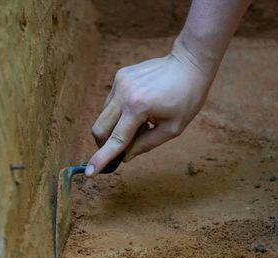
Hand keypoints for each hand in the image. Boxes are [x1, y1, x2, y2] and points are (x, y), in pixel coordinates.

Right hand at [85, 39, 214, 176]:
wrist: (188, 64)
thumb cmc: (186, 98)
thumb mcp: (172, 129)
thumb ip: (146, 145)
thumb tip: (125, 157)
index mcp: (138, 108)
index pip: (116, 139)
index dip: (102, 158)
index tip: (89, 172)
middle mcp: (124, 93)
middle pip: (100, 128)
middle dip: (105, 144)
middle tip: (122, 149)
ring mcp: (119, 82)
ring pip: (103, 115)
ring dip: (114, 127)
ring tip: (140, 124)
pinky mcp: (120, 76)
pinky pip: (111, 102)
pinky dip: (119, 112)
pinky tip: (139, 109)